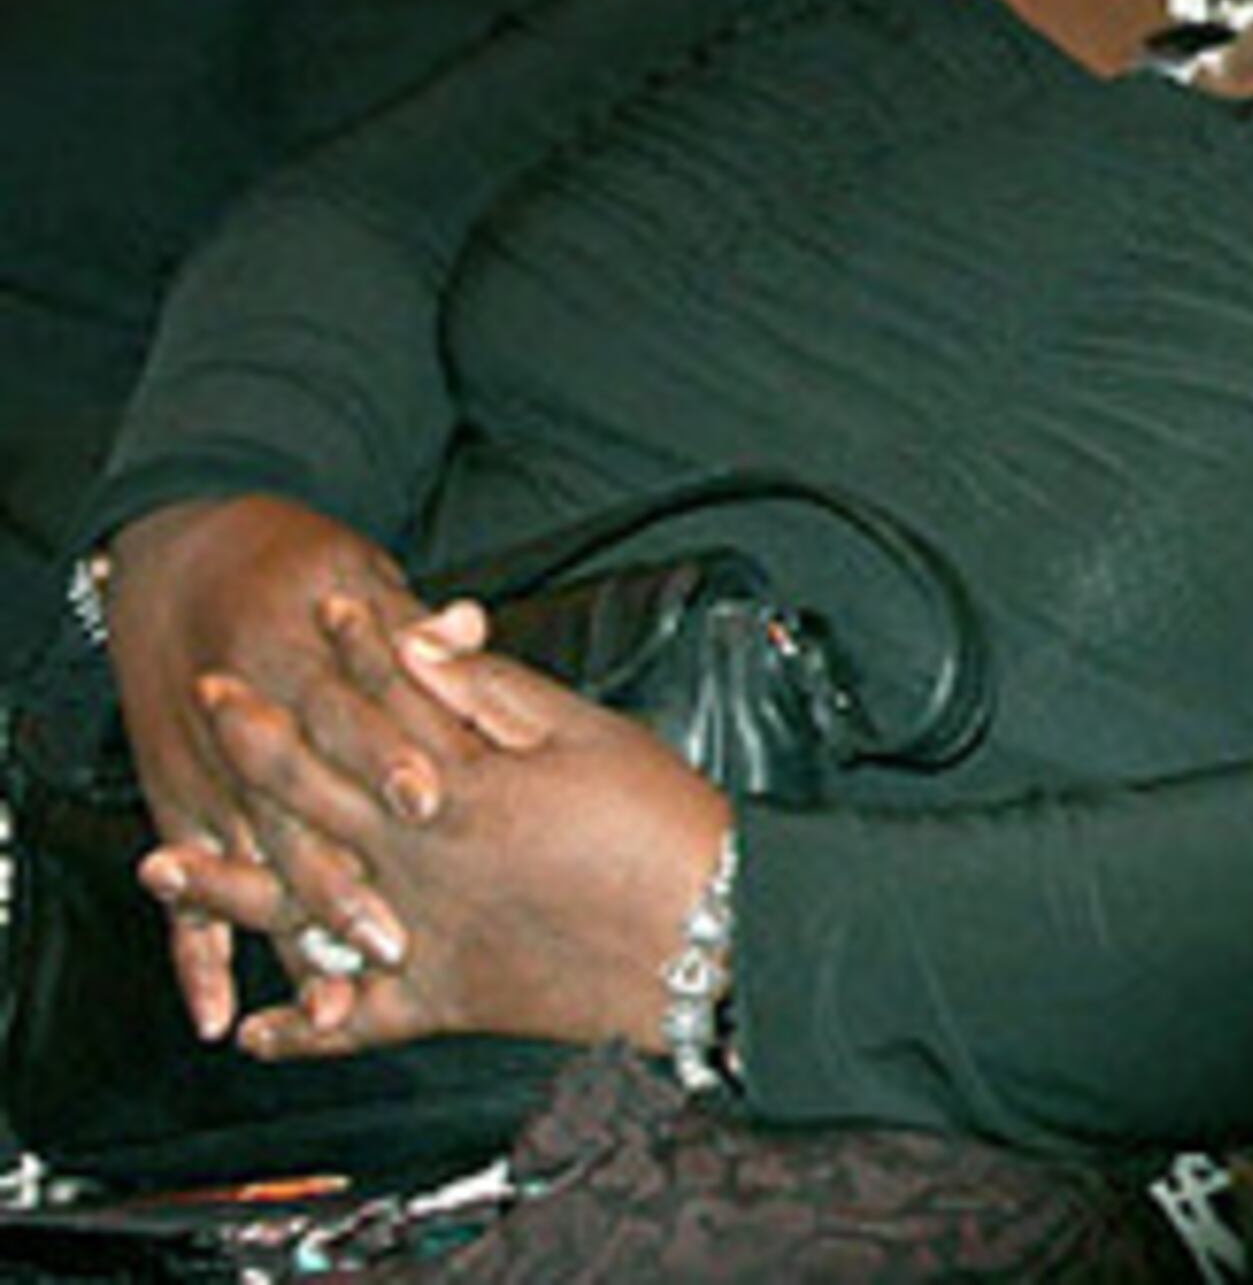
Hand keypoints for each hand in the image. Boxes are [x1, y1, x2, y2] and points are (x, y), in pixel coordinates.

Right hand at [104, 498, 431, 1040]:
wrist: (179, 563)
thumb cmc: (295, 570)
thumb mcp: (355, 576)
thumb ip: (411, 621)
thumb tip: (465, 624)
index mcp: (302, 665)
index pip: (354, 719)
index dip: (391, 758)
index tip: (432, 798)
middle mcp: (254, 735)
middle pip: (304, 818)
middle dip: (345, 881)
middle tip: (392, 937)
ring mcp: (213, 784)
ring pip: (257, 877)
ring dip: (292, 939)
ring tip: (334, 998)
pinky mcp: (183, 814)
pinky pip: (186, 906)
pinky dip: (200, 962)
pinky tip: (227, 1019)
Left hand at [152, 598, 730, 1062]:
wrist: (708, 935)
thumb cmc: (663, 825)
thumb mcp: (589, 736)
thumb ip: (495, 694)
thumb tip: (425, 643)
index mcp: (462, 787)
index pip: (387, 703)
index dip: (353, 649)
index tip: (318, 609)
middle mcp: (421, 859)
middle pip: (315, 791)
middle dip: (257, 739)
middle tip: (210, 697)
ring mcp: (421, 933)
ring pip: (300, 905)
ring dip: (225, 887)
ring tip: (159, 865)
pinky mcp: (442, 1001)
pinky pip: (357, 1021)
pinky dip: (305, 1026)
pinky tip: (255, 1027)